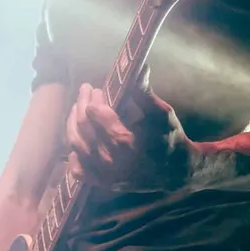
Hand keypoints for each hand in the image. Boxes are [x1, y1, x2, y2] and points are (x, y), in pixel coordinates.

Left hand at [65, 79, 195, 190]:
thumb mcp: (162, 113)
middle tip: (86, 90)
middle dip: (81, 104)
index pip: (94, 113)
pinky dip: (73, 155)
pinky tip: (77, 142)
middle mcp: (109, 158)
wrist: (177, 170)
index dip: (93, 98)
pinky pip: (78, 171)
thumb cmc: (170, 138)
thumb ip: (145, 93)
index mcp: (123, 140)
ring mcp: (104, 173)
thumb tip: (140, 67)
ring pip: (76, 145)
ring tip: (76, 109)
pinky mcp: (103, 183)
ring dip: (72, 124)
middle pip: (83, 126)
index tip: (97, 88)